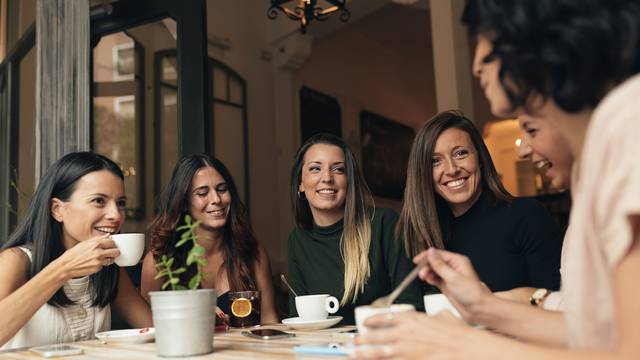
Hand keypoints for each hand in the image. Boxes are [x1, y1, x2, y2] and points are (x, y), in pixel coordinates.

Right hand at [55, 234, 119, 278]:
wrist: (66, 266)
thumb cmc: (73, 254)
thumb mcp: (84, 243)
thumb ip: (98, 239)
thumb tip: (108, 235)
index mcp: (95, 243)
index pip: (112, 241)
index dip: (112, 244)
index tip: (111, 245)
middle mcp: (98, 251)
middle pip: (116, 251)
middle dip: (114, 252)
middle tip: (111, 252)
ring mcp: (99, 260)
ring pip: (112, 259)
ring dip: (109, 259)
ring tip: (102, 258)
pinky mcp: (98, 268)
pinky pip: (104, 265)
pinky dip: (101, 264)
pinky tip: (94, 263)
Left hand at [352, 311, 470, 359]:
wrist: (465, 348)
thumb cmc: (457, 335)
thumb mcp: (443, 317)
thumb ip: (434, 317)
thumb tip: (434, 317)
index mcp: (411, 319)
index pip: (385, 317)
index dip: (372, 320)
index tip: (366, 323)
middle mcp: (404, 334)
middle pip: (376, 335)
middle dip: (363, 339)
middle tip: (355, 340)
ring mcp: (405, 350)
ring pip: (378, 351)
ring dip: (364, 353)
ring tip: (354, 355)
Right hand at [414, 248, 491, 320]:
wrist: (478, 309)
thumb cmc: (472, 293)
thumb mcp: (453, 278)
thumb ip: (440, 265)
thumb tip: (431, 252)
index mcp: (457, 261)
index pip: (438, 254)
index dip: (426, 256)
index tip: (417, 260)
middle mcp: (453, 267)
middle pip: (434, 261)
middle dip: (426, 266)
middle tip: (421, 274)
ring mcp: (449, 276)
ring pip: (433, 270)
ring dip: (427, 273)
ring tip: (424, 278)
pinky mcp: (446, 284)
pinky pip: (435, 278)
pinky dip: (430, 279)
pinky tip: (429, 281)